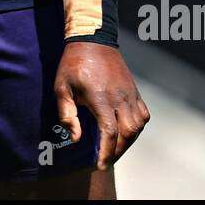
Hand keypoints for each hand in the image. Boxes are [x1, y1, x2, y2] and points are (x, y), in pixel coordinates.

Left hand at [54, 42, 148, 169]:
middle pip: (127, 132)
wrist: (92, 40)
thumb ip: (67, 114)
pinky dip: (138, 127)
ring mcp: (130, 93)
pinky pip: (143, 114)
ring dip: (129, 141)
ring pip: (138, 125)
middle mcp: (119, 96)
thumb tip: (76, 138)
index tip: (100, 165)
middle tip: (107, 160)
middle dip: (118, 151)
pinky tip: (127, 132)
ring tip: (116, 149)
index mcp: (100, 97)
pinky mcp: (134, 90)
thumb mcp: (61, 88)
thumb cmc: (73, 64)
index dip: (107, 152)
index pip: (110, 132)